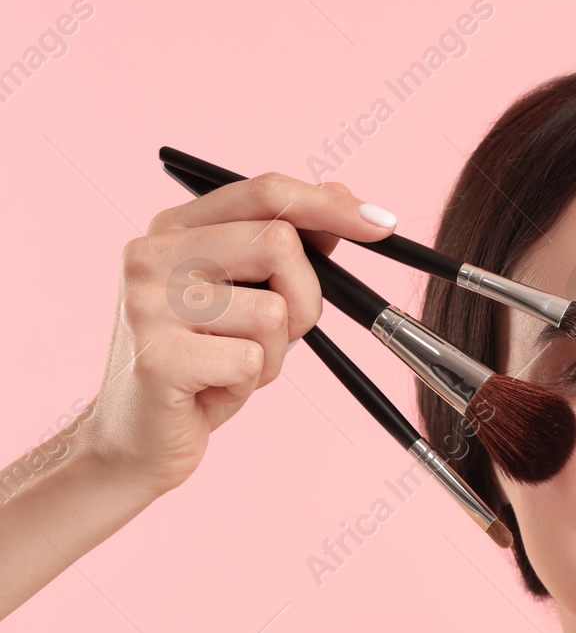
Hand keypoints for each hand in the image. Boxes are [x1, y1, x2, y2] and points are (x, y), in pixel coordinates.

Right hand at [81, 174, 396, 493]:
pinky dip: (250, 385)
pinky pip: (252, 361)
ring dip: (274, 353)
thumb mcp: (248, 298)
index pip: (263, 192)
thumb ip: (287, 248)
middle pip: (279, 244)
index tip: (383, 225)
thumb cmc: (202, 366)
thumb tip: (343, 195)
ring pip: (273, 312)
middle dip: (304, 298)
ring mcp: (147, 303)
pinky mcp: (156, 357)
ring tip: (230, 367)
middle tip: (277, 334)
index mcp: (172, 228)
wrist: (136, 441)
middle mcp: (151, 254)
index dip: (329, 205)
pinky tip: (212, 391)